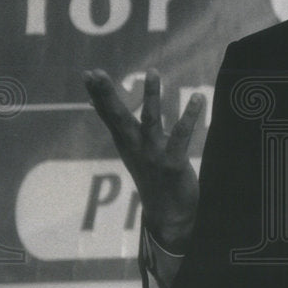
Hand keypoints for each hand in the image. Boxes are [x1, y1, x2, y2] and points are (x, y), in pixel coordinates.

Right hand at [83, 68, 204, 250]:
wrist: (168, 215)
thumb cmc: (151, 176)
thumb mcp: (131, 149)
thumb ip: (119, 126)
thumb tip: (97, 104)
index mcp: (126, 143)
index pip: (108, 115)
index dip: (99, 94)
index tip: (88, 73)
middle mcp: (135, 147)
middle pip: (118, 117)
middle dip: (108, 95)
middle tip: (96, 73)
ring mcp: (153, 155)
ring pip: (150, 120)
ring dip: (151, 95)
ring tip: (153, 71)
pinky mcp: (173, 163)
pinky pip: (181, 135)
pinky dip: (190, 116)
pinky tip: (198, 97)